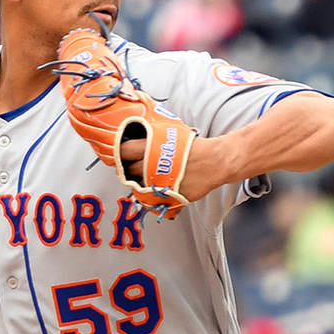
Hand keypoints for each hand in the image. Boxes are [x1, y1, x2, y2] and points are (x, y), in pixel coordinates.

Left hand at [119, 132, 234, 203]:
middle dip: (128, 170)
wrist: (214, 162)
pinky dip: (151, 195)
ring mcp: (159, 183)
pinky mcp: (168, 196)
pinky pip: (152, 199)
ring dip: (139, 183)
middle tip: (130, 169)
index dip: (120, 154)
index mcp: (152, 148)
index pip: (124, 151)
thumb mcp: (171, 134)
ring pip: (139, 187)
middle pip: (129, 170)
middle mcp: (152, 166)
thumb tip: (138, 139)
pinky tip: (155, 188)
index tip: (119, 156)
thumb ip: (152, 139)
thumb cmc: (195, 147)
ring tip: (145, 178)